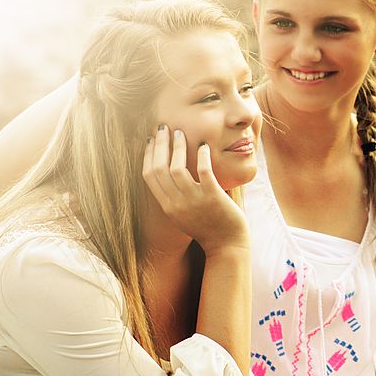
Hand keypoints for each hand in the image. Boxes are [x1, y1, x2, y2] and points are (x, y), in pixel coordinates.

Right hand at [142, 125, 248, 253]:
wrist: (227, 246)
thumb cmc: (207, 228)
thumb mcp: (183, 214)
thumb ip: (175, 196)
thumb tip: (170, 171)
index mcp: (168, 207)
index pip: (149, 176)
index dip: (148, 155)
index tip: (151, 140)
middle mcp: (177, 204)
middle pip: (159, 168)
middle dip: (159, 144)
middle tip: (163, 128)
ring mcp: (194, 201)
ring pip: (177, 168)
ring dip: (177, 147)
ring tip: (180, 133)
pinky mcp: (213, 197)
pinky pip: (203, 171)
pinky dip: (202, 156)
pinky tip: (203, 146)